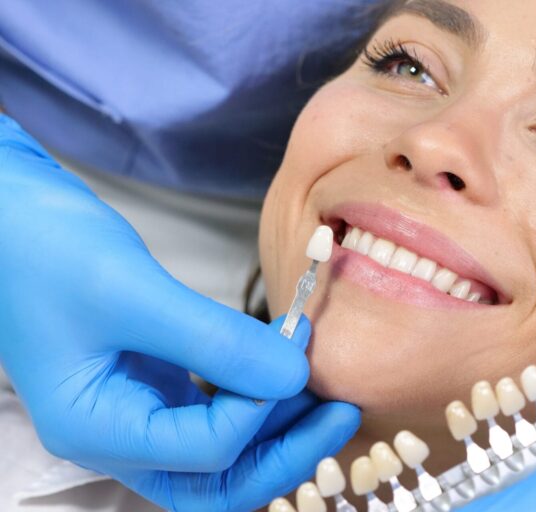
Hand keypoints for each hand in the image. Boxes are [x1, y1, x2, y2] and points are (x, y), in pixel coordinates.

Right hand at [0, 114, 359, 510]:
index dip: (258, 412)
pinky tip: (282, 366)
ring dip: (276, 426)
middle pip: (217, 480)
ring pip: (220, 451)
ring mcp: (136, 408)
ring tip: (323, 390)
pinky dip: (253, 395)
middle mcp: (118, 433)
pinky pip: (214, 409)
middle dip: (285, 452)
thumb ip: (213, 339)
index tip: (294, 359)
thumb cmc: (44, 250)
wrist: (9, 213)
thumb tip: (293, 373)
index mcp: (97, 429)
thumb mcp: (131, 292)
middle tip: (340, 411)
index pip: (202, 453)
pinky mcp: (154, 378)